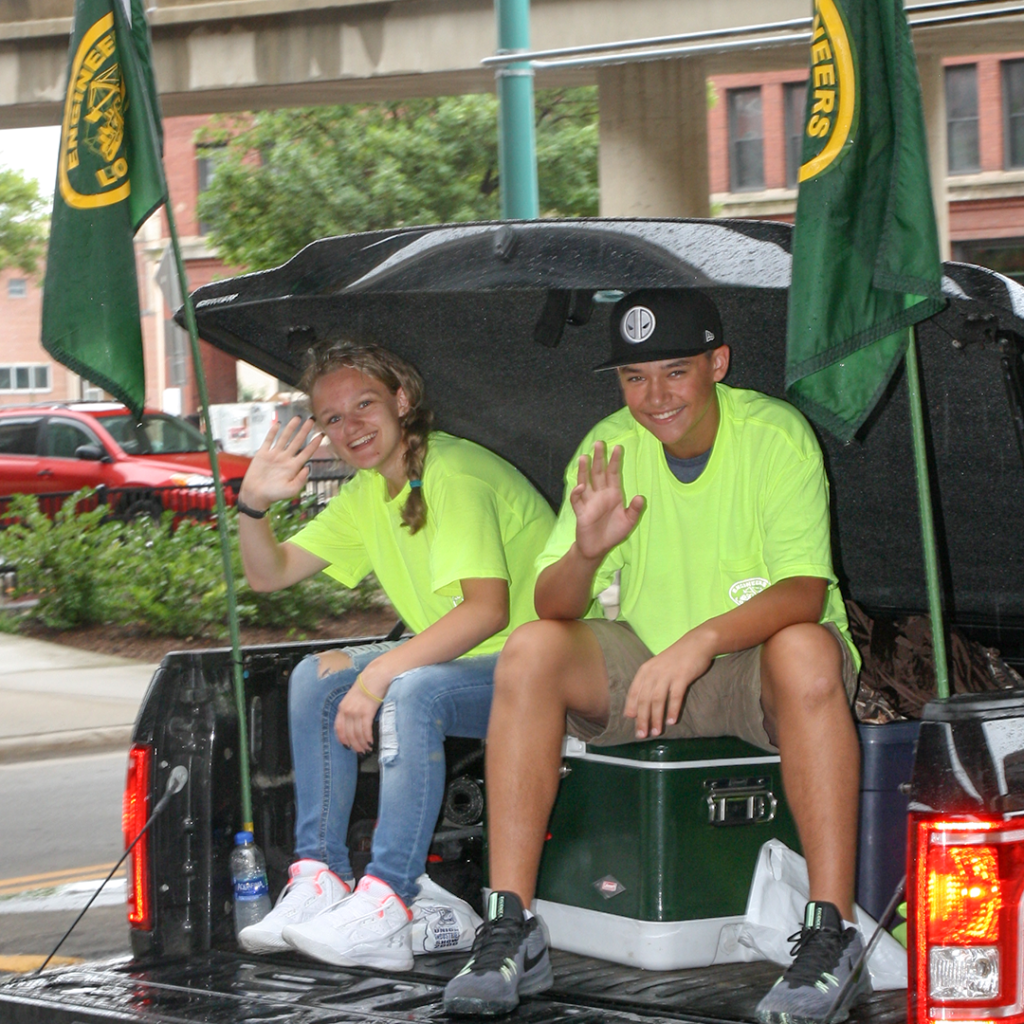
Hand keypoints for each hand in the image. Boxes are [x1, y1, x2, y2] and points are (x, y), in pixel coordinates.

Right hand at [239, 416, 322, 509]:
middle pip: (298, 442)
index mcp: (293, 467)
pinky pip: (269, 440)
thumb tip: (308, 467)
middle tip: (312, 420)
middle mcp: (286, 458)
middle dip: (305, 431)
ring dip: (291, 428)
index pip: (306, 452)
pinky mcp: (263, 453)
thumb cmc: (274, 494)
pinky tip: (278, 424)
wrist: (255, 494)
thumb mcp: (291, 490)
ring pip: (285, 438)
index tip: (321, 435)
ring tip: (298, 418)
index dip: (314, 444)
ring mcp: (275, 455)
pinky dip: (273, 432)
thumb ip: (301, 480)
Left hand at [334, 668, 388, 752]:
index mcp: (342, 707)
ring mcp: (356, 711)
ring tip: (367, 749)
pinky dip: (368, 738)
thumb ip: (352, 708)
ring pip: (357, 734)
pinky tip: (371, 742)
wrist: (376, 675)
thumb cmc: (368, 685)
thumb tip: (355, 721)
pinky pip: (365, 729)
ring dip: (362, 743)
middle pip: (348, 734)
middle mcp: (347, 710)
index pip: (339, 728)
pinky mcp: (367, 711)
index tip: (347, 746)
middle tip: (360, 751)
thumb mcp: (354, 697)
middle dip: (354, 745)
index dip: (343, 739)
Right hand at [570, 442, 644, 560]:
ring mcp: (589, 501)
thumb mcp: (629, 522)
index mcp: (613, 494)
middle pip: (598, 472)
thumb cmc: (613, 533)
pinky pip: (577, 500)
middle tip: (598, 443)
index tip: (618, 447)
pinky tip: (581, 486)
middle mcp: (600, 494)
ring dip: (584, 470)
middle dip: (599, 458)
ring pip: (585, 481)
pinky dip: (577, 493)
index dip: (615, 461)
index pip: (613, 473)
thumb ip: (635, 510)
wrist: (598, 548)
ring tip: (585, 457)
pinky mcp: (581, 511)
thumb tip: (640, 497)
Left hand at [624, 629, 715, 739]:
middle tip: (642, 735)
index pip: (634, 691)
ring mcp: (667, 674)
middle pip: (644, 699)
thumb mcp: (658, 666)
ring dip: (656, 718)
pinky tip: (671, 721)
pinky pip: (675, 696)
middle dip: (642, 718)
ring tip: (656, 732)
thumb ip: (649, 682)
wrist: (697, 643)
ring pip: (657, 700)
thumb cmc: (677, 658)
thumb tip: (641, 703)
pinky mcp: (682, 676)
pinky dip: (672, 709)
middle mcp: (654, 672)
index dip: (631, 707)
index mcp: (645, 670)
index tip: (630, 722)